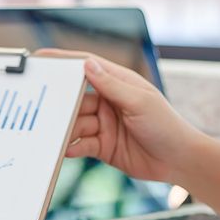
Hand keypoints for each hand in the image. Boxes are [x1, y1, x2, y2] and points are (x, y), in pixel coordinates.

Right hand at [37, 49, 209, 184]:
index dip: (64, 62)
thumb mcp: (139, 102)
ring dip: (66, 130)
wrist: (178, 161)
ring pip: (75, 124)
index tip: (42, 58)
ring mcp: (103, 125)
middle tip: (41, 107)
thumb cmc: (166, 125)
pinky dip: (72, 147)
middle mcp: (108, 102)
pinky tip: (67, 150)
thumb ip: (111, 85)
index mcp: (119, 84)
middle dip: (60, 104)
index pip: (87, 67)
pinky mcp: (101, 147)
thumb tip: (87, 64)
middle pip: (75, 99)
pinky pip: (80, 145)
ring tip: (56, 135)